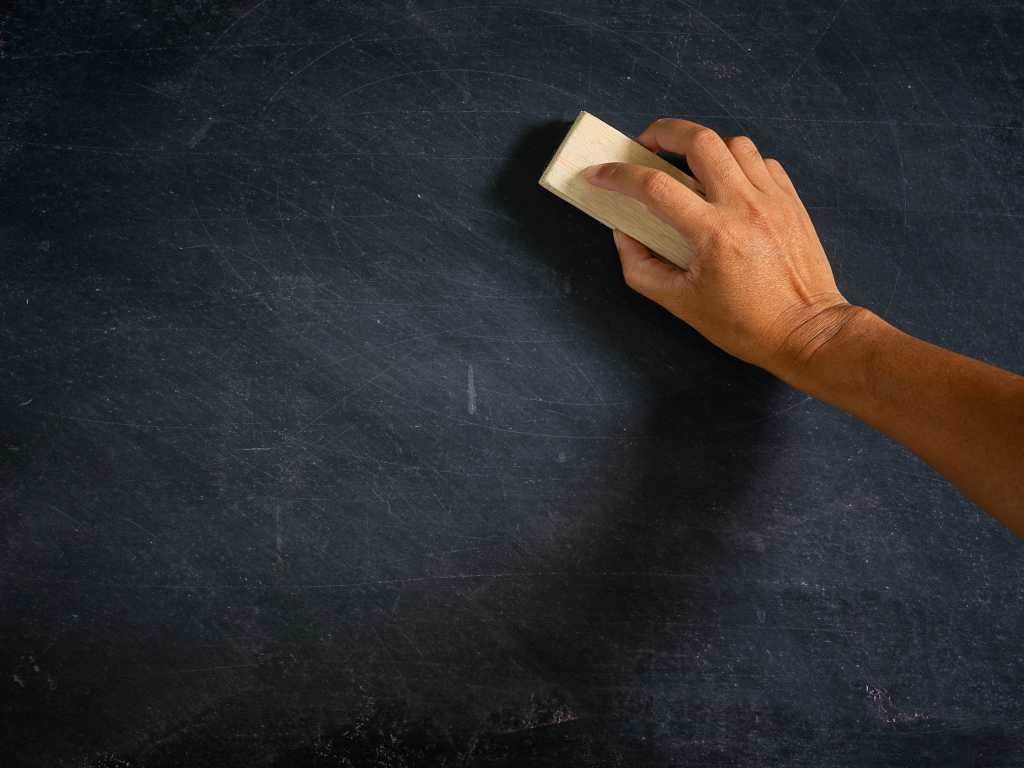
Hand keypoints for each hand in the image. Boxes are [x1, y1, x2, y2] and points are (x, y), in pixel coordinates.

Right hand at [583, 118, 864, 382]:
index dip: (617, 176)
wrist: (806, 332)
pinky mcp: (791, 200)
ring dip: (704, 147)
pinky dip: (738, 164)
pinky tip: (728, 185)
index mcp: (712, 233)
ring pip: (733, 144)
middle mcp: (743, 205)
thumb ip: (641, 267)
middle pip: (699, 140)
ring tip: (690, 167)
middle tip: (647, 145)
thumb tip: (623, 232)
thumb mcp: (680, 304)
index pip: (654, 187)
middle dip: (664, 132)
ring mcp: (772, 198)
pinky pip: (761, 161)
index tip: (598, 175)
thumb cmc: (743, 324)